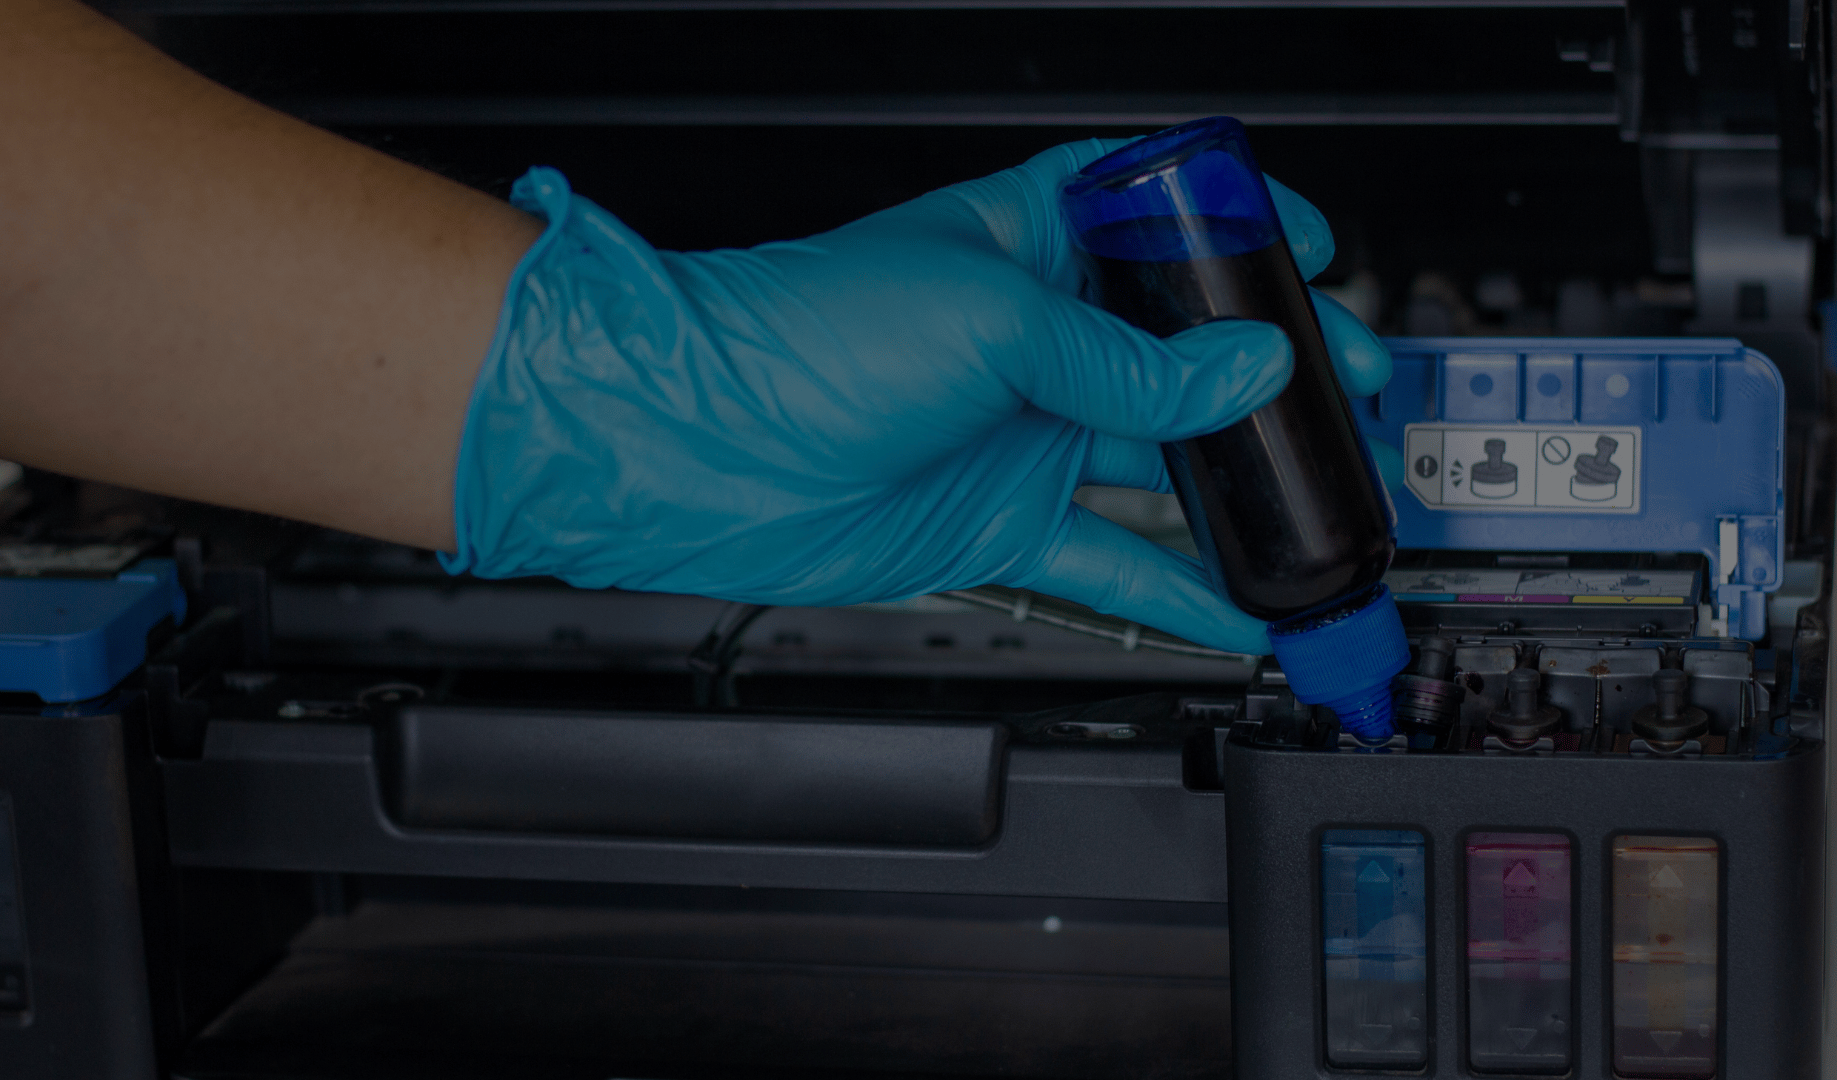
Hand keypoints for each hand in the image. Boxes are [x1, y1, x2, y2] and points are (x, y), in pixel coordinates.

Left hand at [445, 139, 1390, 653]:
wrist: (698, 447)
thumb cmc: (802, 337)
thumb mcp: (991, 320)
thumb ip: (1128, 357)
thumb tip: (1243, 369)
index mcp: (1023, 241)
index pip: (1151, 215)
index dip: (1232, 225)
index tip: (1309, 248)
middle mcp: (1029, 336)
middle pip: (1177, 347)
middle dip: (1266, 369)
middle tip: (1346, 390)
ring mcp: (1017, 431)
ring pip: (1155, 458)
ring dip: (1237, 483)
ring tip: (1319, 500)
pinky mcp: (995, 519)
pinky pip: (1106, 555)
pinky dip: (1174, 585)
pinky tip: (1235, 603)